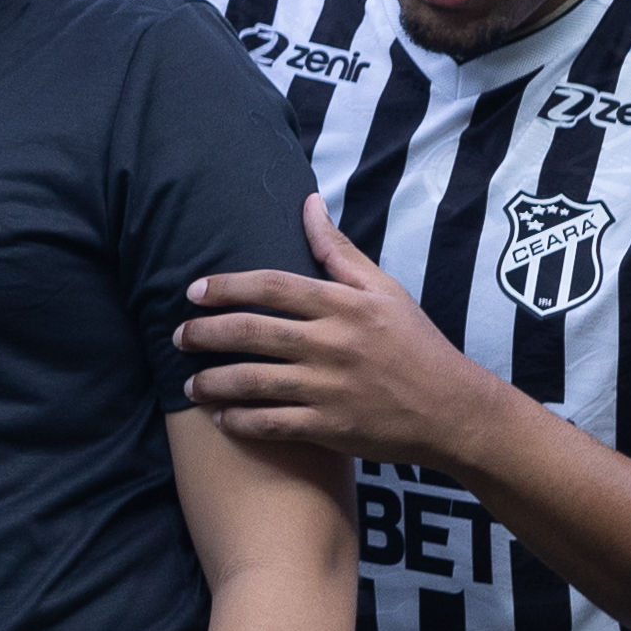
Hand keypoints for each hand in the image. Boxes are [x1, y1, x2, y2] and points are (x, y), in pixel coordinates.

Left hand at [178, 197, 507, 463]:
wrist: (452, 410)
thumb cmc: (416, 345)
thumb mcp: (385, 290)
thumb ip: (339, 251)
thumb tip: (308, 203)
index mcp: (344, 305)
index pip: (271, 286)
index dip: (225, 287)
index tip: (194, 292)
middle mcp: (332, 343)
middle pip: (250, 332)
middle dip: (204, 334)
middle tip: (178, 336)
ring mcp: (329, 387)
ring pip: (252, 381)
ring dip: (212, 382)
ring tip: (189, 384)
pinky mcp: (329, 427)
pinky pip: (270, 424)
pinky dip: (238, 421)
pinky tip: (220, 417)